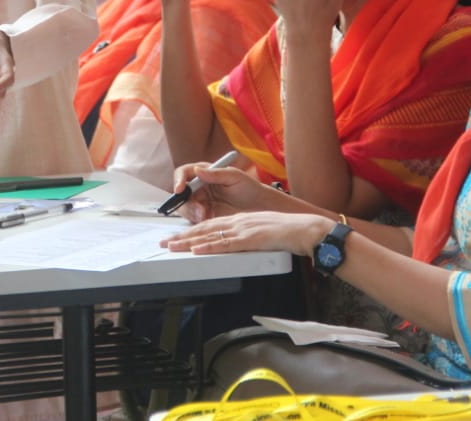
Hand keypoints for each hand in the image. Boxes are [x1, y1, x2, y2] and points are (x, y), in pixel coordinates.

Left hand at [161, 210, 329, 257]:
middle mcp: (238, 222)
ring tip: (172, 247)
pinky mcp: (250, 239)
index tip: (177, 237)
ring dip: (188, 242)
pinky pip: (226, 244)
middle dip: (182, 236)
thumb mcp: (263, 231)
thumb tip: (236, 244)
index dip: (192, 231)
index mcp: (240, 220)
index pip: (210, 224)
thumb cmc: (288, 232)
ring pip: (210, 235)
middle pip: (205, 228)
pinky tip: (197, 250)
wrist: (305, 229)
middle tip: (164, 242)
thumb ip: (248, 236)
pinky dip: (209, 247)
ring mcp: (243, 230)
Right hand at [170, 164, 291, 222]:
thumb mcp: (235, 177)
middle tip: (197, 209)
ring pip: (185, 207)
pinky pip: (192, 219)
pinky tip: (206, 220)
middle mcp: (199, 187)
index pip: (184, 173)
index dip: (179, 180)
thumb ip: (216, 173)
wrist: (261, 208)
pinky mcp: (204, 217)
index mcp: (204, 173)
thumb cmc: (250, 188)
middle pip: (180, 192)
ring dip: (191, 212)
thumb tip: (197, 170)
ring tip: (204, 216)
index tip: (180, 188)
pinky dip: (196, 221)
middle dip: (185, 201)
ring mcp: (201, 203)